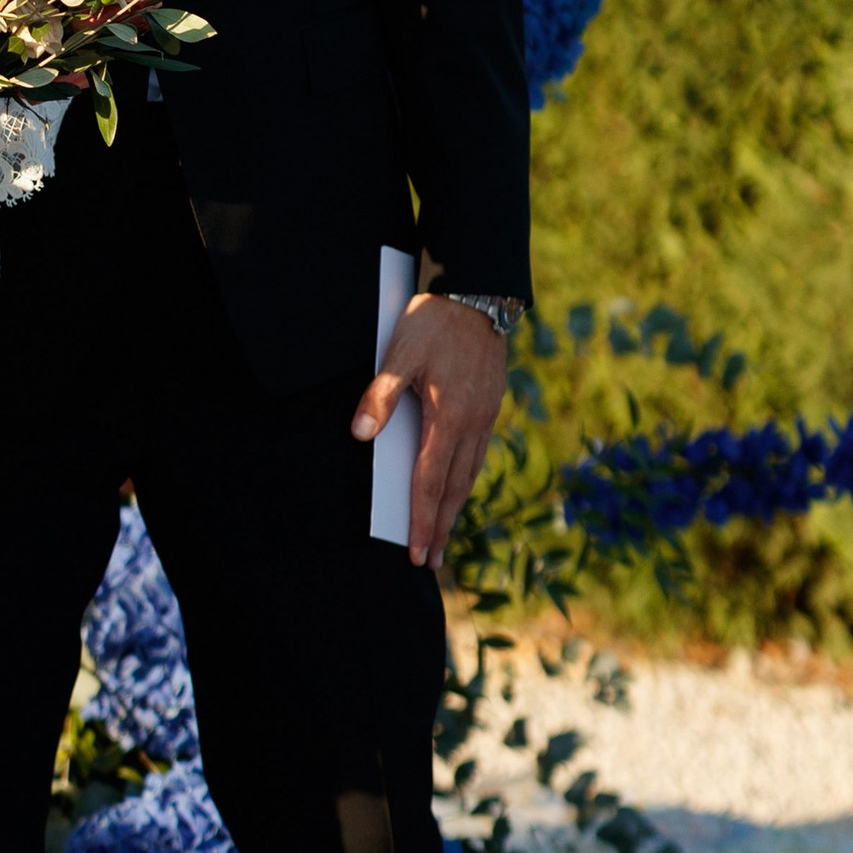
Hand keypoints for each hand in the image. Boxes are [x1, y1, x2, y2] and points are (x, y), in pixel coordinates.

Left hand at [350, 294, 509, 569]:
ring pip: (470, 473)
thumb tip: (361, 434)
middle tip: (429, 561)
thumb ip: (379, 395)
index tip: (415, 552)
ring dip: (454, 507)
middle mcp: (474, 424)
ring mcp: (487, 415)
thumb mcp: (399, 353)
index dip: (421, 519)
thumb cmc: (435, 322)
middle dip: (440, 527)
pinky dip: (465, 479)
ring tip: (442, 533)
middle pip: (454, 488)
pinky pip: (478, 454)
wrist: (480, 292)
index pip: (430, 481)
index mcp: (450, 417)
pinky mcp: (491, 405)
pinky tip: (457, 486)